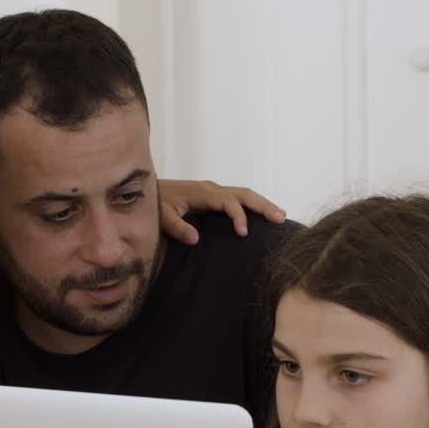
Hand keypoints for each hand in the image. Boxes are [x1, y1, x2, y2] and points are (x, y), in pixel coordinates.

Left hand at [157, 179, 286, 244]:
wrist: (148, 190)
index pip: (228, 201)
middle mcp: (212, 189)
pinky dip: (253, 205)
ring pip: (244, 194)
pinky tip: (262, 215)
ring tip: (280, 216)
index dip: (239, 216)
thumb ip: (177, 226)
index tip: (244, 233)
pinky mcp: (214, 196)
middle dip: (263, 205)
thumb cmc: (155, 203)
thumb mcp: (162, 215)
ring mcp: (214, 191)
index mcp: (202, 193)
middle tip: (280, 218)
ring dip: (262, 204)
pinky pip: (238, 198)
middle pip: (244, 193)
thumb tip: (195, 239)